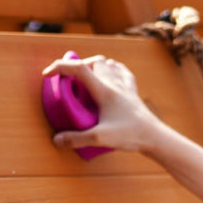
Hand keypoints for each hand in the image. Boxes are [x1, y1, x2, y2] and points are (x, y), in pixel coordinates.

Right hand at [41, 53, 157, 154]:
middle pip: (93, 62)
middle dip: (76, 66)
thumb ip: (76, 139)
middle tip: (67, 80)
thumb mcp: (100, 138)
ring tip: (85, 78)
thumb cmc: (130, 135)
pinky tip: (109, 76)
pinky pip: (121, 71)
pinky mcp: (133, 92)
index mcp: (104, 89)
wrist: (155, 137)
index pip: (78, 68)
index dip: (59, 67)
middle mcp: (114, 82)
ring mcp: (125, 85)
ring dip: (93, 65)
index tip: (47, 75)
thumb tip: (56, 141)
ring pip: (107, 63)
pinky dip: (111, 69)